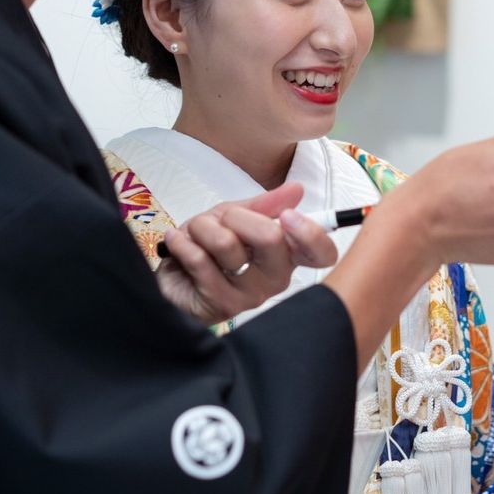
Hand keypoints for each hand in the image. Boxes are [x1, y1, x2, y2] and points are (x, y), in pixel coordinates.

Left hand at [155, 182, 337, 324]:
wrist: (170, 279)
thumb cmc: (207, 248)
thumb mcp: (235, 217)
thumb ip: (266, 205)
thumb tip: (297, 189)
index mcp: (287, 254)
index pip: (323, 253)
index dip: (311, 233)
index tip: (287, 216)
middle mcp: (277, 277)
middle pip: (271, 237)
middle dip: (233, 216)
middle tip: (219, 220)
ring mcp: (252, 295)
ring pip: (227, 243)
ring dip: (201, 228)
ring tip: (194, 235)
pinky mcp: (223, 305)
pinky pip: (201, 260)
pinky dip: (183, 242)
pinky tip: (178, 244)